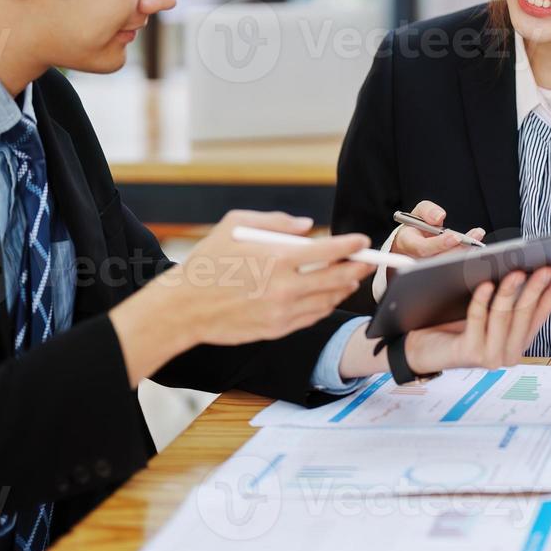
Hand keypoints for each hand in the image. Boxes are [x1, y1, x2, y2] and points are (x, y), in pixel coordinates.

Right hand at [157, 210, 373, 346]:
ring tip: (351, 278)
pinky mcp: (276, 329)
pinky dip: (325, 306)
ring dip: (343, 288)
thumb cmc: (207, 262)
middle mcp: (284, 287)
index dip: (351, 246)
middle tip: (368, 261)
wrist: (183, 307)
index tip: (362, 241)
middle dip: (357, 268)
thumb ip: (276, 222)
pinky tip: (329, 297)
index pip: (328, 251)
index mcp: (277, 258)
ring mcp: (281, 311)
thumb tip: (307, 227)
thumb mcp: (235, 225)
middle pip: (336, 278)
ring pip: (327, 300)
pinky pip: (312, 317)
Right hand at [389, 200, 485, 259]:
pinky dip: (466, 258)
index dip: (440, 244)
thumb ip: (427, 210)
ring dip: (465, 254)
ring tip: (477, 239)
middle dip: (458, 250)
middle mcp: (417, 260)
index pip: (423, 248)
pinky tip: (475, 248)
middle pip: (439, 261)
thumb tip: (439, 217)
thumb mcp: (417, 213)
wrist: (412, 242)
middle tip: (473, 239)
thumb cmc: (415, 227)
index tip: (455, 236)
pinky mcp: (439, 271)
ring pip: (448, 266)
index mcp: (407, 244)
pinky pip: (453, 267)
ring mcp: (428, 268)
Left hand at [405, 267, 550, 372]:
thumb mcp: (490, 309)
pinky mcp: (470, 354)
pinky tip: (485, 285)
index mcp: (518, 340)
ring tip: (516, 271)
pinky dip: (482, 301)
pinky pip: (478, 321)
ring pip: (504, 317)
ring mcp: (491, 356)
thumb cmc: (454, 323)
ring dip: (511, 292)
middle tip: (545, 268)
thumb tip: (541, 277)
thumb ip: (514, 298)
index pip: (541, 313)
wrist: (421, 346)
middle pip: (525, 314)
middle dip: (536, 288)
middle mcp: (509, 352)